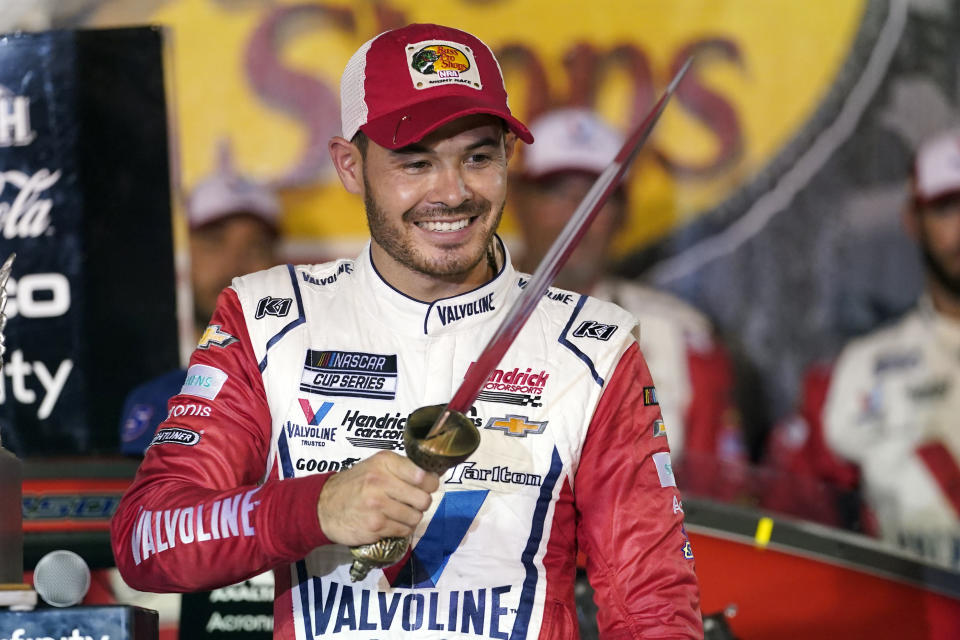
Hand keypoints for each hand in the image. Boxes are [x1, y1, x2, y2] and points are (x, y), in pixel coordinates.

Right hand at [316, 451, 439, 545]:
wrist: (323, 507)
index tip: (427, 487)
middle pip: (423, 499)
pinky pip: (403, 530)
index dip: (431, 484)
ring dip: (411, 518)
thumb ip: (403, 468)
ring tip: (398, 513)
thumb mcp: (376, 466)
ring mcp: (377, 505)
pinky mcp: (375, 526)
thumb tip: (436, 475)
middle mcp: (380, 481)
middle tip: (410, 503)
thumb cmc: (355, 485)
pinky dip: (401, 529)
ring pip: (415, 517)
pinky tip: (390, 523)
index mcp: (384, 462)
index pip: (423, 475)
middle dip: (421, 504)